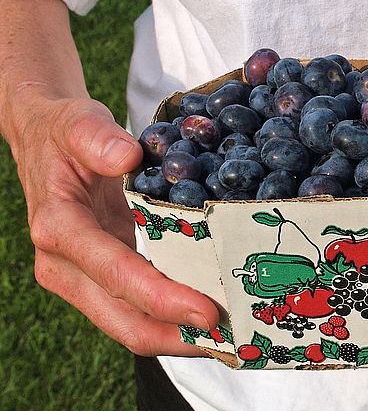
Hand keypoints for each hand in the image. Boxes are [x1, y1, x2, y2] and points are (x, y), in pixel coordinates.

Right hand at [13, 94, 218, 355]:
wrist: (44, 138)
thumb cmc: (64, 132)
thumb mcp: (78, 124)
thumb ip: (99, 139)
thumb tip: (127, 157)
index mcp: (60, 229)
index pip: (116, 274)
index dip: (162, 298)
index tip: (207, 310)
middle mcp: (66, 265)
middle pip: (124, 321)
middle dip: (178, 333)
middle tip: (233, 331)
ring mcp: (82, 278)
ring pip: (132, 325)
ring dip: (180, 334)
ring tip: (231, 332)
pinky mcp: (101, 278)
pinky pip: (138, 310)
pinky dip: (174, 318)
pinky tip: (212, 316)